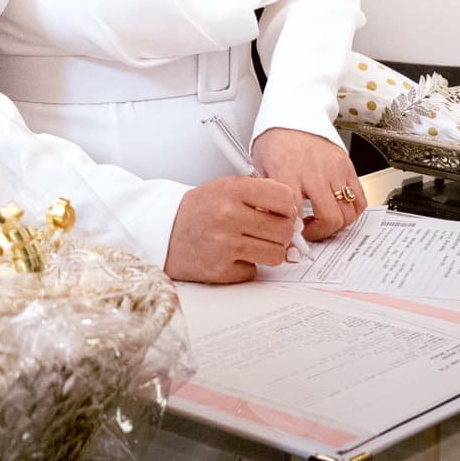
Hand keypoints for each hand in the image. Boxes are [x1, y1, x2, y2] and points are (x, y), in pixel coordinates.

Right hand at [163, 174, 299, 283]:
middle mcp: (228, 216)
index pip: (284, 198)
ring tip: (253, 243)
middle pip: (284, 230)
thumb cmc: (200, 209)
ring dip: (269, 251)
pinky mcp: (220, 270)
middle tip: (269, 230)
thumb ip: (262, 197)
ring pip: (277, 255)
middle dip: (282, 233)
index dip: (288, 208)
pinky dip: (247, 266)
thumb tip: (296, 220)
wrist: (164, 229)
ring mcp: (224, 245)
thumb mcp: (228, 188)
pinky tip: (232, 255)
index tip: (283, 212)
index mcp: (233, 190)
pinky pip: (254, 272)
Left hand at [250, 127, 363, 240]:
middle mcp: (314, 172)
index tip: (289, 240)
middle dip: (319, 234)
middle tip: (308, 233)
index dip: (292, 233)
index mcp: (288, 171)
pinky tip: (338, 211)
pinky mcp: (348, 167)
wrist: (294, 112)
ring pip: (348, 213)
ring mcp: (334, 170)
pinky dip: (352, 212)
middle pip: (329, 218)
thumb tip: (265, 220)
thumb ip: (266, 194)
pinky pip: (360, 199)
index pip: (293, 211)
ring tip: (321, 222)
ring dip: (335, 225)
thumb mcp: (260, 165)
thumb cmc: (276, 139)